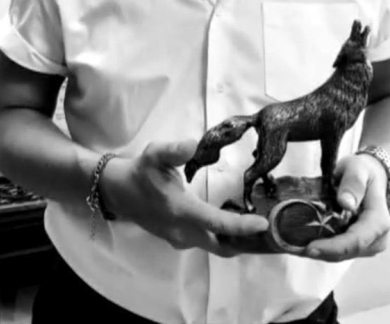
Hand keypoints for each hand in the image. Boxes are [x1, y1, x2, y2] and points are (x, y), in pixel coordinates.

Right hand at [99, 138, 267, 257]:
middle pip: (222, 246)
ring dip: (235, 241)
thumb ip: (174, 150)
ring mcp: (180, 239)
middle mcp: (182, 231)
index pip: (216, 223)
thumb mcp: (155, 154)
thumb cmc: (141, 171)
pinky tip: (231, 224)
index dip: (241, 226)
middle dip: (246, 243)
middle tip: (269, 232)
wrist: (119, 191)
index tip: (262, 223)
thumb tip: (193, 142)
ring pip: (214, 247)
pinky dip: (221, 238)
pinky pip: (205, 244)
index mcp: (181, 210)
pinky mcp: (178, 240)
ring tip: (255, 226)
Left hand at [303, 153, 389, 261]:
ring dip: (320, 253)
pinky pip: (340, 251)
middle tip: (293, 248)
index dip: (333, 247)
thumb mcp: (357, 168)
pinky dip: (323, 249)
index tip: (310, 247)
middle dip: (322, 253)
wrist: (371, 176)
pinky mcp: (359, 244)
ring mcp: (368, 243)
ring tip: (294, 247)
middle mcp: (377, 237)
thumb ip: (353, 183)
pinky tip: (303, 243)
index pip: (356, 240)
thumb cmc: (363, 171)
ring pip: (343, 255)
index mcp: (378, 221)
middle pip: (347, 252)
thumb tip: (346, 203)